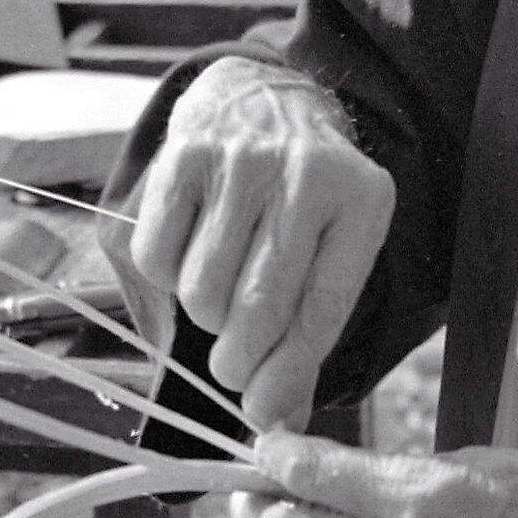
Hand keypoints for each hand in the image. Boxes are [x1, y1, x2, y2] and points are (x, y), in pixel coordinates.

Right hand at [129, 57, 394, 430]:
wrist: (265, 96)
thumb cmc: (302, 198)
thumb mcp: (331, 250)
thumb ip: (309, 334)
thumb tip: (277, 421)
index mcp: (360, 202)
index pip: (322, 309)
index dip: (287, 373)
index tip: (262, 413)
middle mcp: (305, 174)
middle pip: (258, 306)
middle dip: (238, 361)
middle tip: (232, 370)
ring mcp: (242, 160)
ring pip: (203, 290)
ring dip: (204, 316)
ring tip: (219, 296)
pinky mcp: (184, 155)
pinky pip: (158, 256)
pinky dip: (165, 277)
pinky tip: (189, 255)